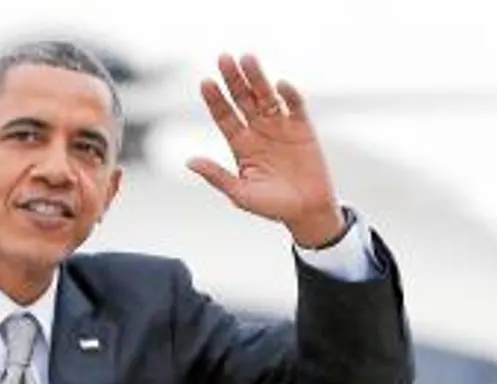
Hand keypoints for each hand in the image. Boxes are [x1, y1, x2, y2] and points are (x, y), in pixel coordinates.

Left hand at [187, 53, 345, 247]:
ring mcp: (280, 126)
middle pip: (243, 99)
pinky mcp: (303, 128)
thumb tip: (190, 161)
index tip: (205, 82)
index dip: (215, 99)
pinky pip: (295, 106)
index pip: (224, 116)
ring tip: (247, 59)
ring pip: (266, 96)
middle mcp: (258, 130)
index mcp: (240, 144)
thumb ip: (217, 176)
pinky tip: (280, 85)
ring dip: (257, 78)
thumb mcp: (240, 193)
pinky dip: (289, 95)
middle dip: (233, 80)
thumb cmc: (271, 206)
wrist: (306, 212)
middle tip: (224, 59)